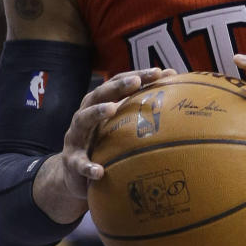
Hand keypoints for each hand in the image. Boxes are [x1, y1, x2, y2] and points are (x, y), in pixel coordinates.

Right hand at [35, 67, 174, 219]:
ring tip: (112, 109)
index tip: (159, 72)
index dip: (137, 76)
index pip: (117, 83)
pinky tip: (99, 171)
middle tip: (136, 82)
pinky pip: (79, 163)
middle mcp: (84, 115)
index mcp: (98, 104)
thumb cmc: (102, 144)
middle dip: (118, 86)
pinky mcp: (71, 160)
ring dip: (97, 112)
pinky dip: (88, 166)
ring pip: (83, 119)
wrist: (73, 173)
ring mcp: (75, 136)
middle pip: (99, 94)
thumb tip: (174, 101)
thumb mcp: (116, 128)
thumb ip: (137, 115)